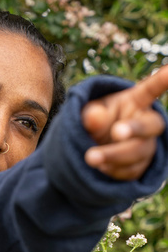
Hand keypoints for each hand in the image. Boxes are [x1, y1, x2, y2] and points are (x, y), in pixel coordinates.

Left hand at [82, 65, 167, 179]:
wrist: (95, 147)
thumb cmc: (97, 122)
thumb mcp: (91, 114)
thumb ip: (92, 115)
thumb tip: (92, 116)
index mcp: (137, 102)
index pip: (151, 89)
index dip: (162, 80)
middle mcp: (148, 123)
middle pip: (150, 127)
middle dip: (134, 130)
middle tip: (115, 132)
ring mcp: (147, 146)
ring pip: (138, 153)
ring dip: (113, 156)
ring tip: (90, 157)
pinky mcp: (141, 167)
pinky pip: (131, 171)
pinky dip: (113, 171)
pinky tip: (100, 168)